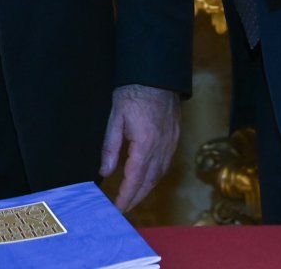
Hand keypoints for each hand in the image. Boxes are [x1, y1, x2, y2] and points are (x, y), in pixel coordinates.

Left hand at [99, 84, 180, 211]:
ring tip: (133, 197)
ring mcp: (171, 143)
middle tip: (123, 208)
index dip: (126, 196)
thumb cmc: (133, 92)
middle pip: (149, 181)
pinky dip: (155, 176)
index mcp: (145, 143)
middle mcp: (161, 147)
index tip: (117, 208)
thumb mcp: (115, 118)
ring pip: (159, 174)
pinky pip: (165, 164)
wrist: (157, 74)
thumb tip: (105, 171)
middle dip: (136, 197)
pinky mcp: (175, 137)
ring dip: (146, 189)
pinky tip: (147, 178)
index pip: (135, 178)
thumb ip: (110, 147)